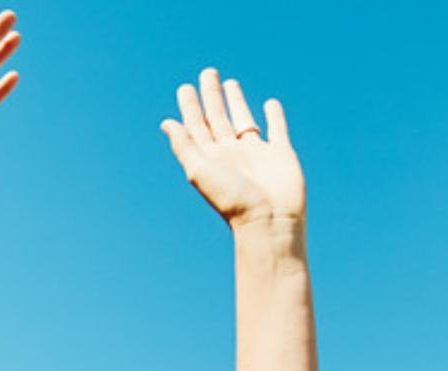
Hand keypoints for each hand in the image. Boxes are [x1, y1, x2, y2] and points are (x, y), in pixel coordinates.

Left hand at [160, 68, 304, 229]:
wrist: (269, 221)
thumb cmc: (232, 200)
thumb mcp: (200, 171)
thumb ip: (184, 146)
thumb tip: (166, 122)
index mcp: (211, 157)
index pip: (196, 125)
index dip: (190, 106)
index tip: (185, 87)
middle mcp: (232, 153)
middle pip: (218, 118)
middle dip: (212, 96)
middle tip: (207, 73)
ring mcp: (256, 153)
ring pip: (244, 120)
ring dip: (237, 102)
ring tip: (230, 83)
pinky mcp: (280, 154)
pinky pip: (277, 130)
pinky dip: (275, 116)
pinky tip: (270, 103)